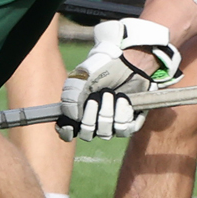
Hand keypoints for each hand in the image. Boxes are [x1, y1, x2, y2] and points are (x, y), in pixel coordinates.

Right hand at [58, 17, 181, 141]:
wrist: (128, 63)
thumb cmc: (101, 70)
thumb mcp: (81, 79)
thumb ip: (71, 99)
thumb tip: (74, 119)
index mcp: (77, 111)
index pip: (67, 132)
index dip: (67, 131)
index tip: (71, 123)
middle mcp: (93, 121)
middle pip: (87, 133)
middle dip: (91, 115)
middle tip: (97, 96)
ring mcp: (111, 124)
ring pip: (105, 133)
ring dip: (108, 111)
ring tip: (114, 93)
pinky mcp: (129, 123)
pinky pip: (124, 130)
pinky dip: (123, 113)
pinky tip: (124, 99)